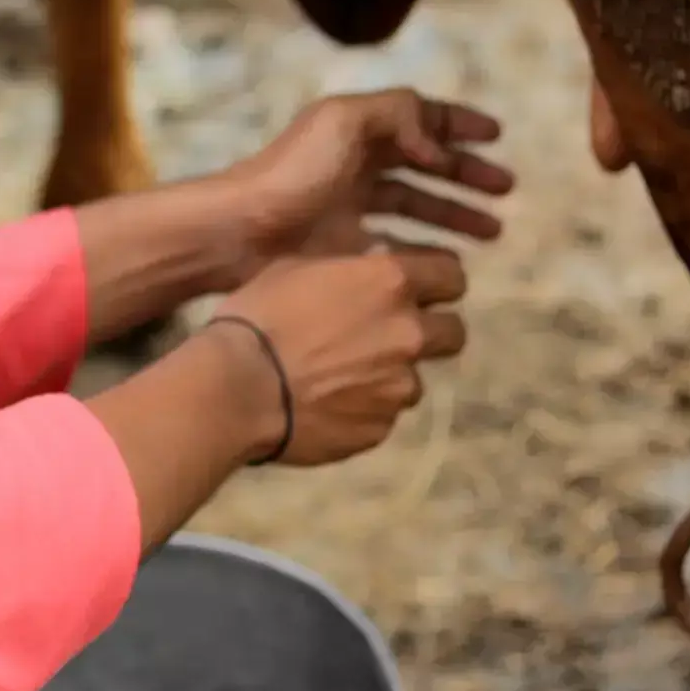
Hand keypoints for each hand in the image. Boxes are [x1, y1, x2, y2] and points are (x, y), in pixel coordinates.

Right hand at [83, 243, 471, 545]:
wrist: (236, 388)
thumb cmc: (259, 314)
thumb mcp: (296, 267)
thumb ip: (349, 267)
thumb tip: (374, 262)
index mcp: (390, 283)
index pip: (452, 275)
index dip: (439, 281)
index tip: (424, 288)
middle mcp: (407, 332)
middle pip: (452, 332)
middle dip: (430, 331)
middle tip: (390, 334)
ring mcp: (398, 386)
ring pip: (413, 378)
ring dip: (390, 375)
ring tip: (342, 376)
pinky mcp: (380, 428)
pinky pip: (383, 415)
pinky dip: (363, 409)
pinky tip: (326, 403)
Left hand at [228, 90, 511, 264]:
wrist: (240, 231)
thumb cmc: (292, 173)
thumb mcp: (344, 122)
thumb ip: (397, 114)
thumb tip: (436, 145)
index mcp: (357, 129)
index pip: (419, 117)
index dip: (458, 123)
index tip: (496, 136)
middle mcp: (356, 163)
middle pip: (424, 162)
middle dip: (467, 173)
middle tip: (506, 190)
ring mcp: (351, 206)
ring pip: (416, 204)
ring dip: (456, 213)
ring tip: (493, 230)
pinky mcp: (345, 246)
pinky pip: (398, 244)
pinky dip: (427, 249)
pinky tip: (452, 260)